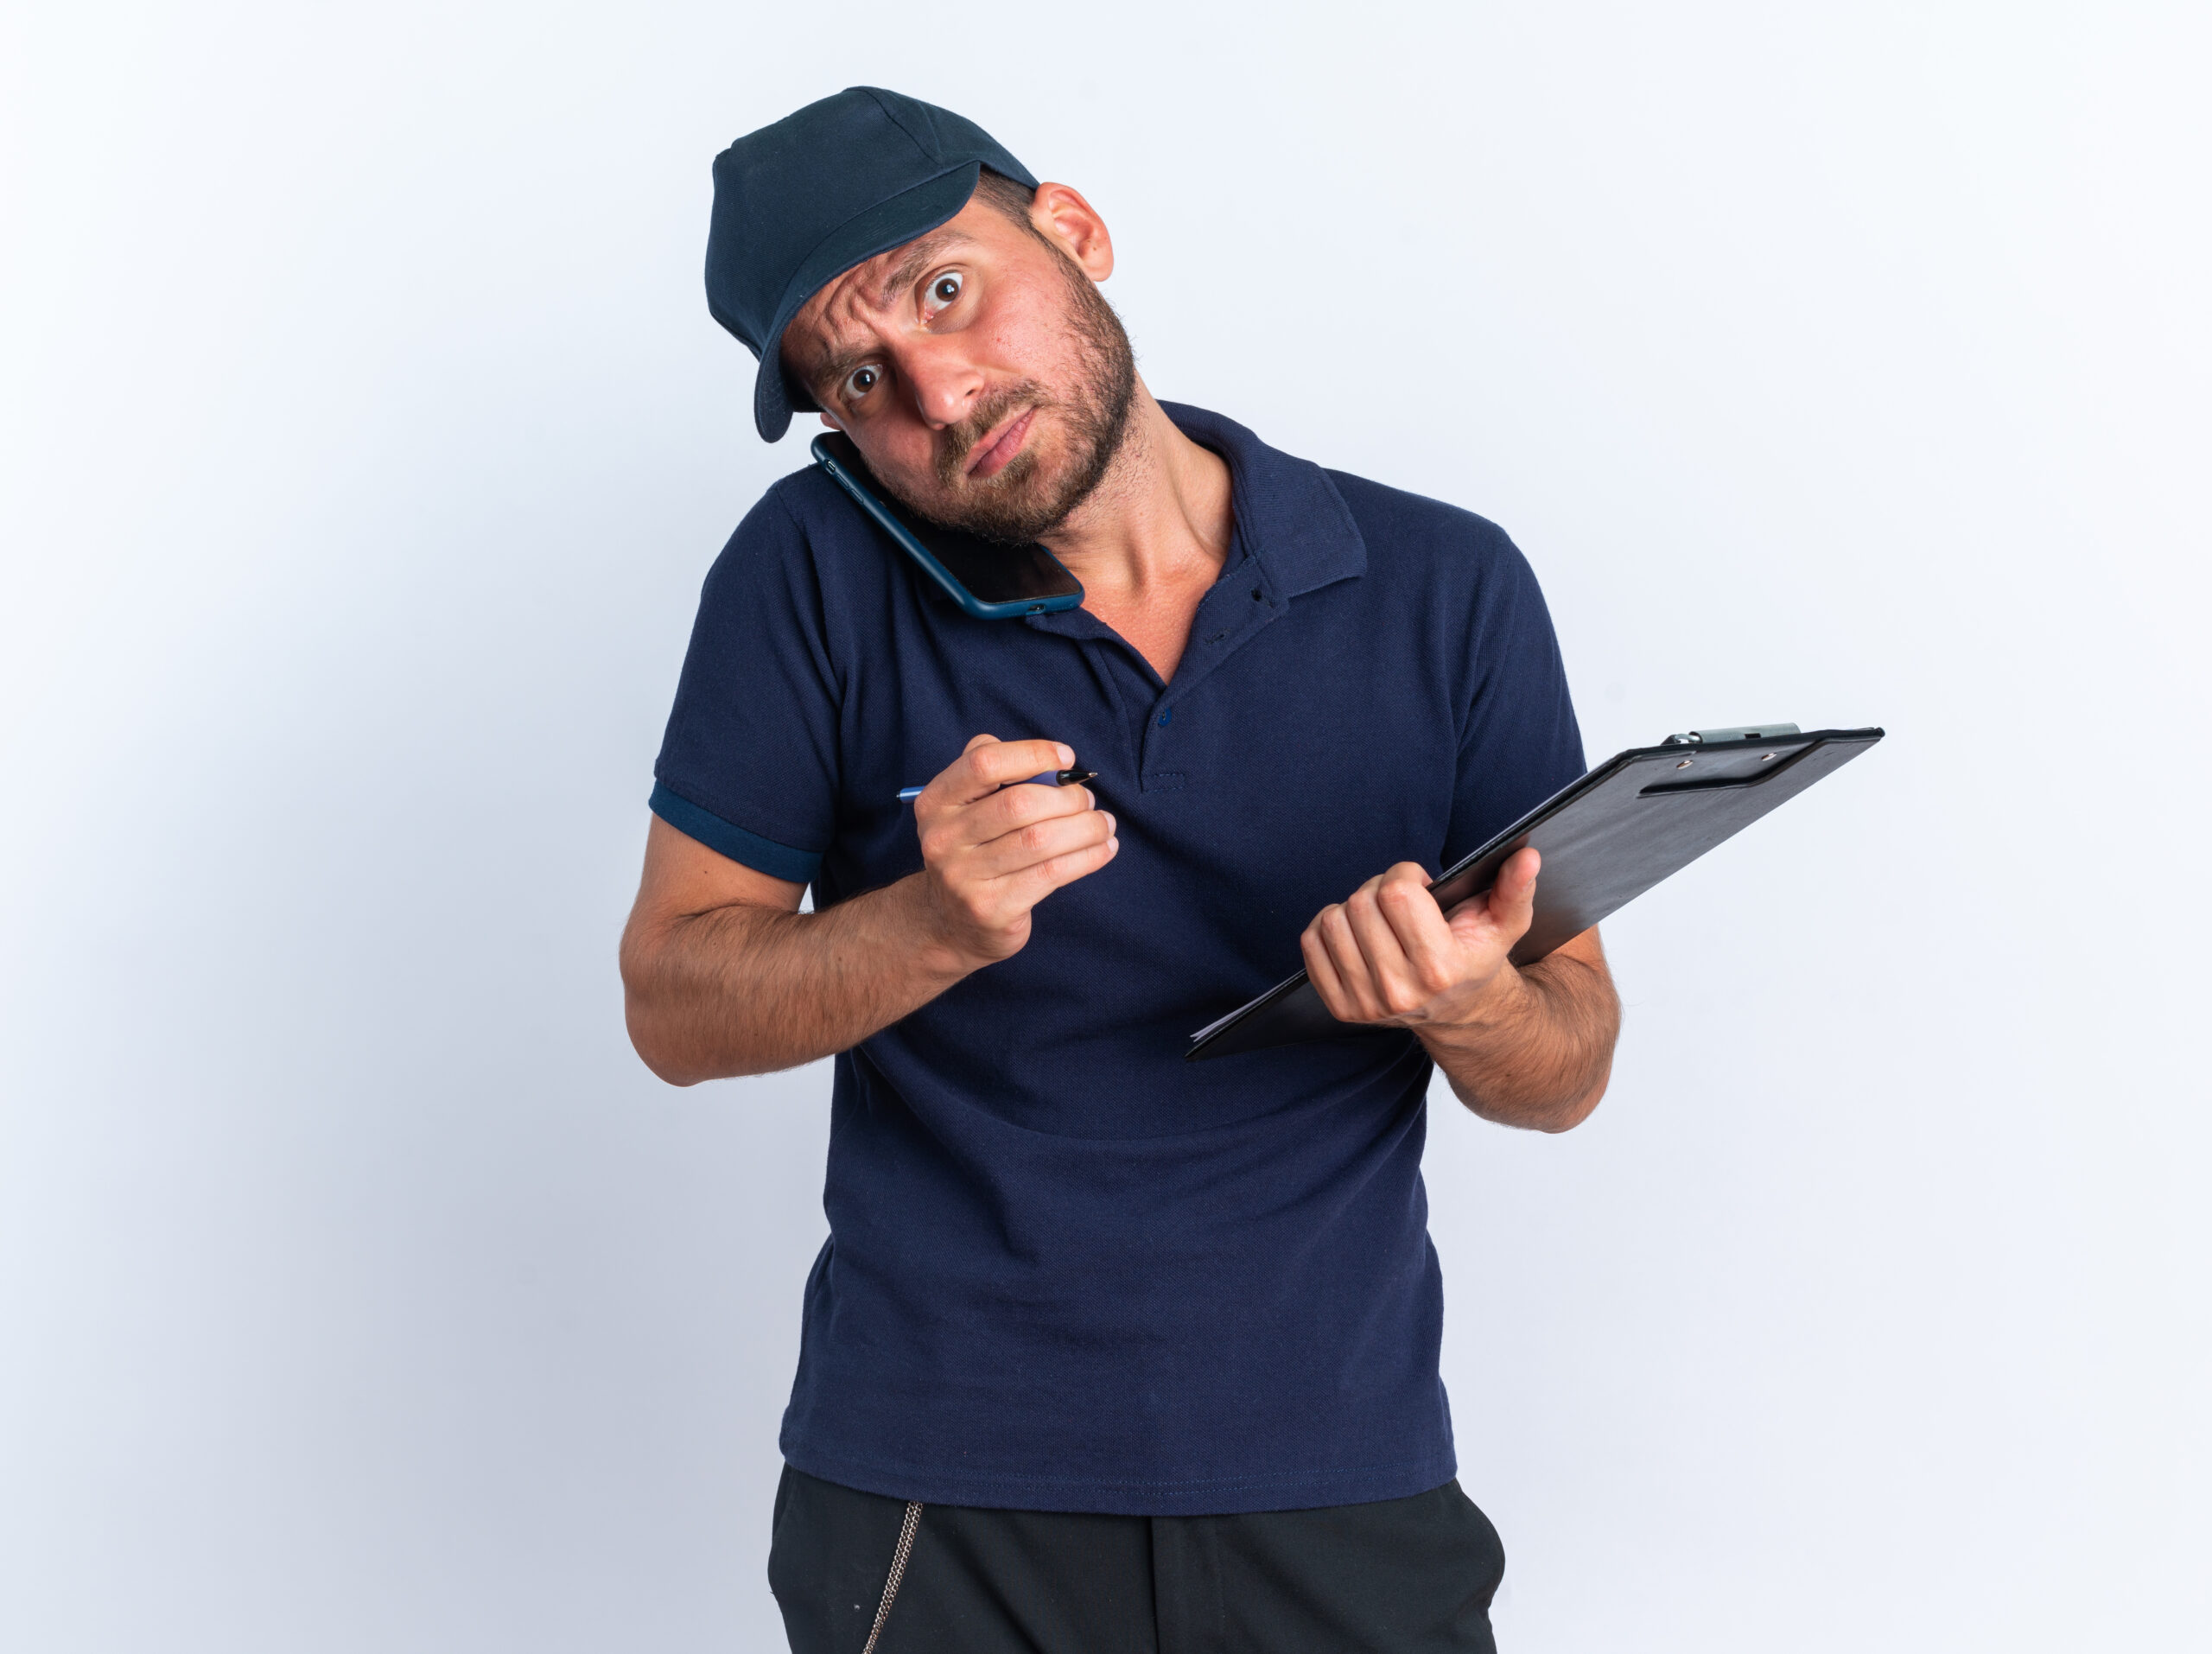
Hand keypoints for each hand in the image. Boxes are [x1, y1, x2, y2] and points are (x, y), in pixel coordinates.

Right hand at [907, 734, 1117, 968]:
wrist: (950, 924)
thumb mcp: (966, 809)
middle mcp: (943, 838)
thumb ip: (995, 774)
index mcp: (936, 802)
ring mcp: (965, 877)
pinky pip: (1052, 873)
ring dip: (1085, 827)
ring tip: (1103, 823)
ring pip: (1040, 839)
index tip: (1066, 758)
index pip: (984, 763)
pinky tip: (1104, 848)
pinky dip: (1087, 857)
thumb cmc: (974, 852)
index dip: (1032, 754)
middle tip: (1087, 800)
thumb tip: (1054, 761)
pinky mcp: (993, 908)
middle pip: (1019, 803)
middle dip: (1066, 797)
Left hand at [1300, 849, 1541, 1028]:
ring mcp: (1366, 1004)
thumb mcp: (1504, 923)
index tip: (1419, 884)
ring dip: (1354, 908)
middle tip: (1399, 902)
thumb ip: (1515, 888)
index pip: (1396, 894)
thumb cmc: (1475, 956)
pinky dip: (1328, 929)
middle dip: (1380, 889)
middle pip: (1362, 904)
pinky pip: (1311, 944)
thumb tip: (1527, 857)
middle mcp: (1400, 992)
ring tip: (1380, 919)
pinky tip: (1357, 935)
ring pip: (1333, 921)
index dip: (1405, 875)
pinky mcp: (1341, 1008)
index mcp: (1440, 968)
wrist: (1456, 1011)